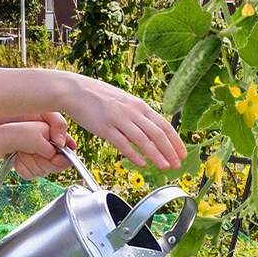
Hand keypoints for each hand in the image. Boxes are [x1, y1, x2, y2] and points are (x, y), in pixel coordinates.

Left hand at [0, 114, 74, 179]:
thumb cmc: (12, 111)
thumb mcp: (41, 111)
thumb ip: (58, 124)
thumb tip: (63, 144)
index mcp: (53, 131)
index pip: (67, 150)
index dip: (64, 156)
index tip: (55, 157)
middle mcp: (45, 143)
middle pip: (56, 163)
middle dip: (44, 159)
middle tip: (31, 149)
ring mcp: (33, 153)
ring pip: (42, 170)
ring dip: (31, 162)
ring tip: (21, 151)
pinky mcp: (22, 160)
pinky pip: (29, 173)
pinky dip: (23, 167)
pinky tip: (17, 158)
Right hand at [62, 74, 187, 169]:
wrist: (74, 90)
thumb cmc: (99, 97)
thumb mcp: (124, 102)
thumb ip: (138, 115)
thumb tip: (152, 130)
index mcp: (139, 106)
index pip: (164, 125)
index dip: (175, 141)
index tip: (182, 153)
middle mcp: (132, 112)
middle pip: (157, 133)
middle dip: (170, 151)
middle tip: (177, 164)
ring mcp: (118, 119)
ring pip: (143, 140)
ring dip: (156, 155)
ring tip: (165, 166)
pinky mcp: (104, 127)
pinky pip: (122, 143)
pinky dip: (134, 155)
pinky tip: (141, 163)